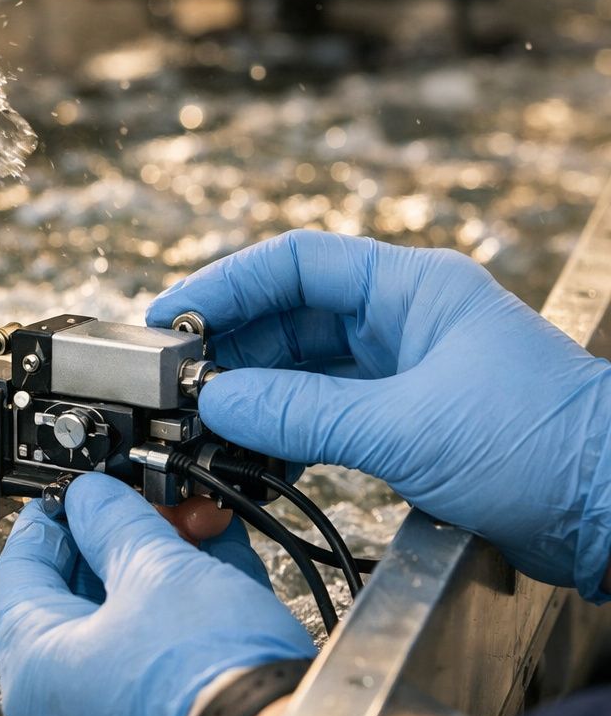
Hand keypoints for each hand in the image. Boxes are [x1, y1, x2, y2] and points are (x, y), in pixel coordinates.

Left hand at [0, 473, 314, 715]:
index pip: (20, 571)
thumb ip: (114, 520)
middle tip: (149, 497)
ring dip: (163, 558)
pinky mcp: (166, 713)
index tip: (72, 490)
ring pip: (127, 614)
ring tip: (196, 519)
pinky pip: (162, 643)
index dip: (49, 517)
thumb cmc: (209, 678)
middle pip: (77, 590)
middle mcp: (65, 699)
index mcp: (38, 665)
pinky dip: (186, 598)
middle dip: (122, 532)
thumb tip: (94, 497)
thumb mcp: (155, 569)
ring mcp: (115, 710)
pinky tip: (218, 556)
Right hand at [147, 229, 610, 598]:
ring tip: (202, 421)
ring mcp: (403, 370)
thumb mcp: (408, 427)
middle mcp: (402, 319)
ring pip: (302, 366)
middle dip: (229, 347)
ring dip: (252, 392)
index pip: (294, 263)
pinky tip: (250, 452)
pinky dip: (284, 429)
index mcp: (411, 288)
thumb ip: (302, 412)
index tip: (170, 318)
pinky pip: (323, 412)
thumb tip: (218, 401)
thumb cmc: (545, 447)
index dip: (224, 285)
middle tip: (175, 382)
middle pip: (289, 314)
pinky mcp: (406, 420)